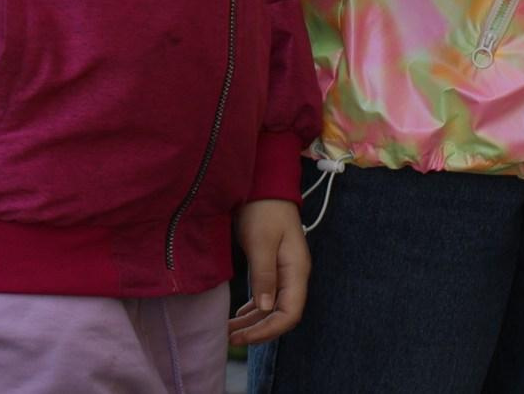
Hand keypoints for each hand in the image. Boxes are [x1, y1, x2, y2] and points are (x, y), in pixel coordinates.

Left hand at [230, 199, 309, 346]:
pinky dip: (252, 309)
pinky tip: (238, 316)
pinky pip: (265, 296)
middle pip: (280, 315)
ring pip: (271, 308)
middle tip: (229, 339)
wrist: (265, 184)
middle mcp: (293, 276)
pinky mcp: (272, 267)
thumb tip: (266, 308)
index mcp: (296, 271)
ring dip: (251, 322)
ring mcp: (283, 272)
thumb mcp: (261, 242)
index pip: (290, 314)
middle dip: (256, 331)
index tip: (244, 338)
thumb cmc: (264, 209)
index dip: (269, 331)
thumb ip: (264, 275)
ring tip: (227, 331)